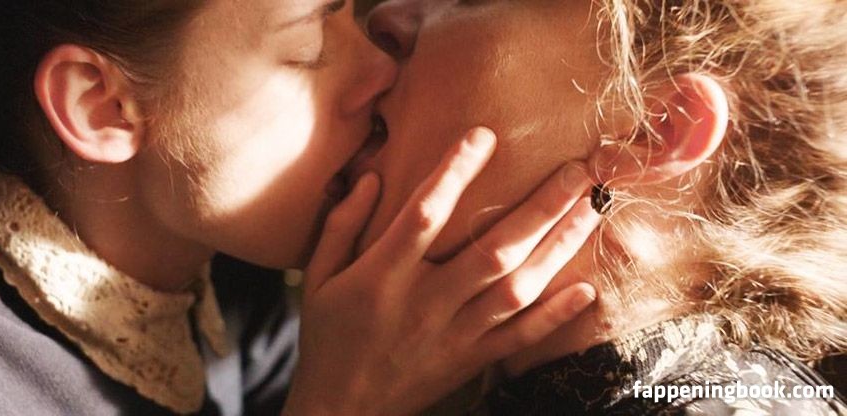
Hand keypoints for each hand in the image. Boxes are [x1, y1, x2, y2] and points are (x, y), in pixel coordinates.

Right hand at [284, 127, 599, 415]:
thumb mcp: (316, 278)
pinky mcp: (469, 362)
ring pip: (516, 289)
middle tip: (579, 170)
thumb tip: (370, 176)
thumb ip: (341, 225)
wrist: (340, 410)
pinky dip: (554, 316)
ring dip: (558, 248)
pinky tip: (586, 289)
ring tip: (592, 211)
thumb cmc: (327, 337)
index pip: (422, 215)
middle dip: (540, 207)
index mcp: (382, 276)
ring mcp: (452, 335)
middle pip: (491, 249)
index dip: (453, 173)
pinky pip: (519, 338)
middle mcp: (424, 303)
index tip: (483, 136)